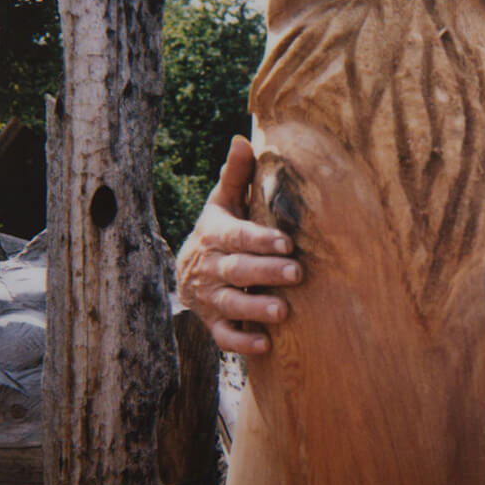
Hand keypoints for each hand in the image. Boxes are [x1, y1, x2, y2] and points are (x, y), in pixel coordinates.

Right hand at [176, 136, 301, 354]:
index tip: (286, 243)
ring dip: (255, 310)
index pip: (237, 237)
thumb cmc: (219, 231)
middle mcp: (210, 268)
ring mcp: (210, 298)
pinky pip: (224, 337)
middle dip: (265, 273)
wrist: (186, 271)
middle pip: (236, 271)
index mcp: (215, 235)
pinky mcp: (213, 323)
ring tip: (283, 313)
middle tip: (297, 274)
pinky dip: (241, 343)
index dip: (260, 240)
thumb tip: (243, 139)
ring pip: (230, 305)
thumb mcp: (223, 203)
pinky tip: (265, 345)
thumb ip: (236, 175)